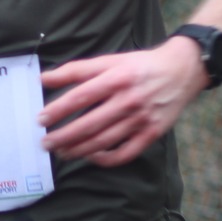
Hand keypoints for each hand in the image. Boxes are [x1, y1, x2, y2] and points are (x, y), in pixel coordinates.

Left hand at [38, 37, 206, 166]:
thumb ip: (76, 70)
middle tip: (45, 143)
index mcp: (116, 78)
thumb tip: (44, 78)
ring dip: (79, 150)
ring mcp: (141, 120)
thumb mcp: (109, 60)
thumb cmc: (139, 66)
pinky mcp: (151, 134)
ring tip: (61, 153)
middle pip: (90, 124)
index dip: (59, 109)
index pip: (81, 96)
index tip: (41, 119)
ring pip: (105, 141)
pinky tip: (91, 157)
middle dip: (64, 136)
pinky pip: (125, 153)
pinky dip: (106, 159)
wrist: (180, 71)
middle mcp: (128, 100)